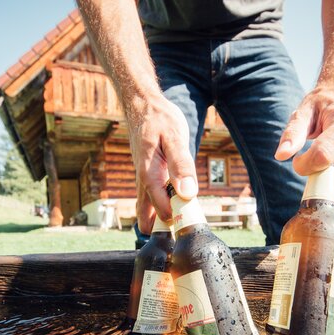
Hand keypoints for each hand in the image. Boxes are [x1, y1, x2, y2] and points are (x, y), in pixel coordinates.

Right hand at [127, 94, 197, 233]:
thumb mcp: (175, 137)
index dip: (176, 218)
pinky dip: (163, 207)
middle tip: (183, 227)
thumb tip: (187, 194)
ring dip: (163, 219)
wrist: (143, 106)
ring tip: (183, 217)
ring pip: (147, 211)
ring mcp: (143, 181)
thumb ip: (181, 166)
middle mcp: (143, 182)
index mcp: (149, 174)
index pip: (160, 209)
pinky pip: (152, 200)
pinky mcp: (147, 178)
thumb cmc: (160, 119)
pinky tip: (178, 202)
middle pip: (147, 218)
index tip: (190, 221)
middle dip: (163, 228)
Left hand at [274, 83, 333, 194]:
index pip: (323, 157)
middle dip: (320, 179)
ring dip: (331, 180)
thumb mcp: (304, 110)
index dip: (305, 165)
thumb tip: (281, 155)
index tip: (298, 159)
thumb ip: (293, 133)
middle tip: (311, 161)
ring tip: (324, 158)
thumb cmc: (324, 101)